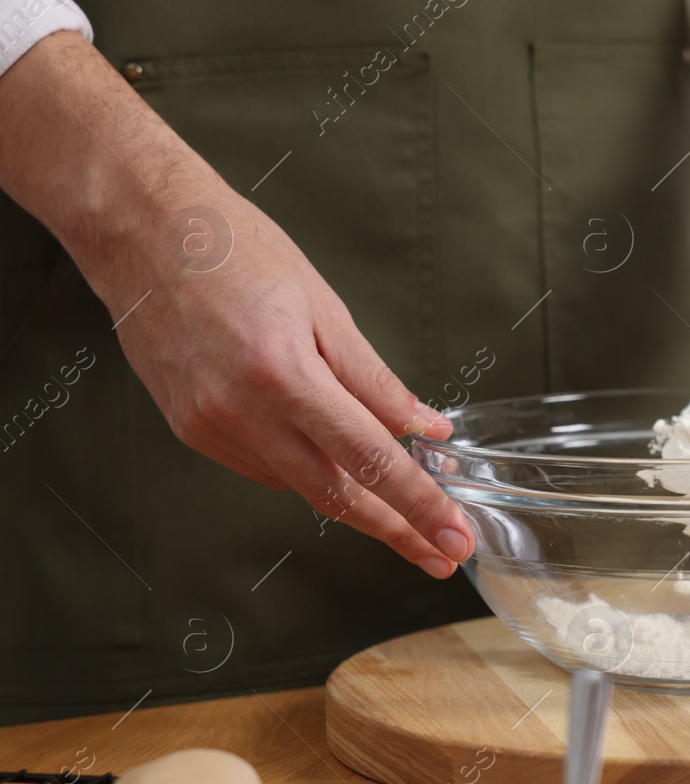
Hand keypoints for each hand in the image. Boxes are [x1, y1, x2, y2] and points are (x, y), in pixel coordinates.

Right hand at [0, 33, 475, 577]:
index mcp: (283, 374)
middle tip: (444, 554)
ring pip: (300, 486)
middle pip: (336, 496)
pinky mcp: (190, 430)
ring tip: (405, 511)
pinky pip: (265, 468)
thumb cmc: (234, 249)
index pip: (370, 459)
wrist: (140, 229)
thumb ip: (377, 379)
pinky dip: (307, 471)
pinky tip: (332, 462)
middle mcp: (242, 412)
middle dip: (397, 530)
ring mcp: (210, 427)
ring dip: (356, 504)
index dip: (418, 505)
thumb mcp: (325, 306)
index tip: (454, 536)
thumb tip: (427, 428)